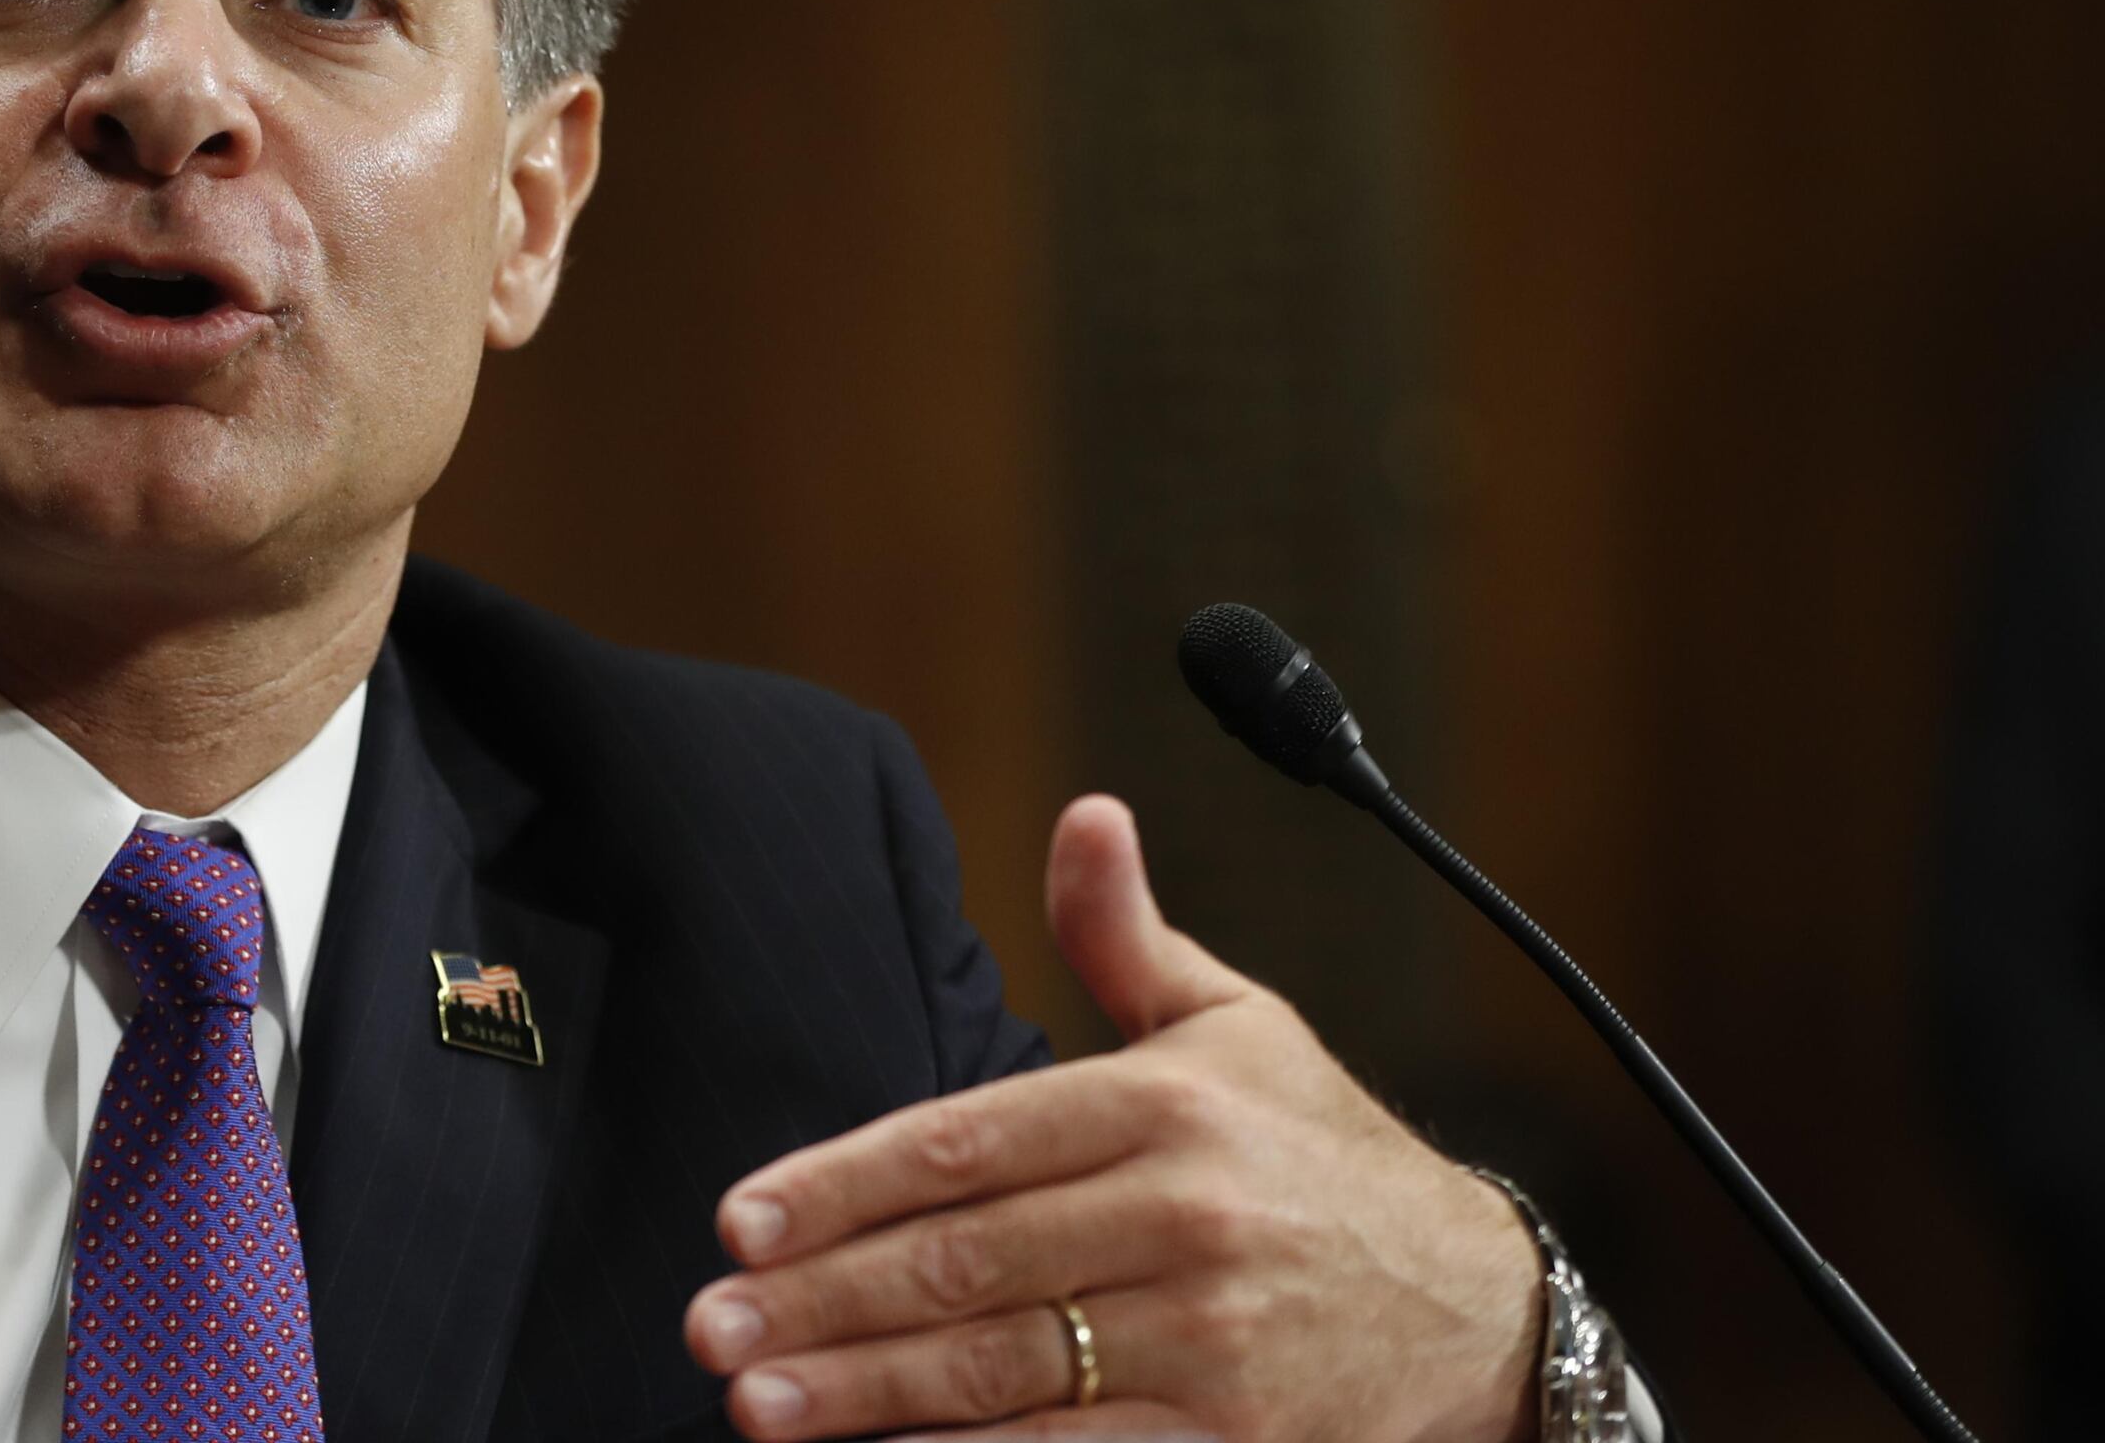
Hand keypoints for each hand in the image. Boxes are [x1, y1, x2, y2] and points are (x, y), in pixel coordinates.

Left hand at [683, 796, 1539, 1440]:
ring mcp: (1216, 1339)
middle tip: (709, 1322)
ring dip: (866, 1392)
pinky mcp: (1238, 1441)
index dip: (843, 1182)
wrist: (1483, 1308)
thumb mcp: (1240, 1025)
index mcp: (1168, 1104)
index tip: (739, 1219)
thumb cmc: (1323, 1156)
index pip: (970, 1145)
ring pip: (1005, 1369)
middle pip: (967, 1263)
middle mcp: (1190, 1215)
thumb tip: (1083, 813)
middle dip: (822, 1298)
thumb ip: (1126, 936)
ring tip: (754, 1400)